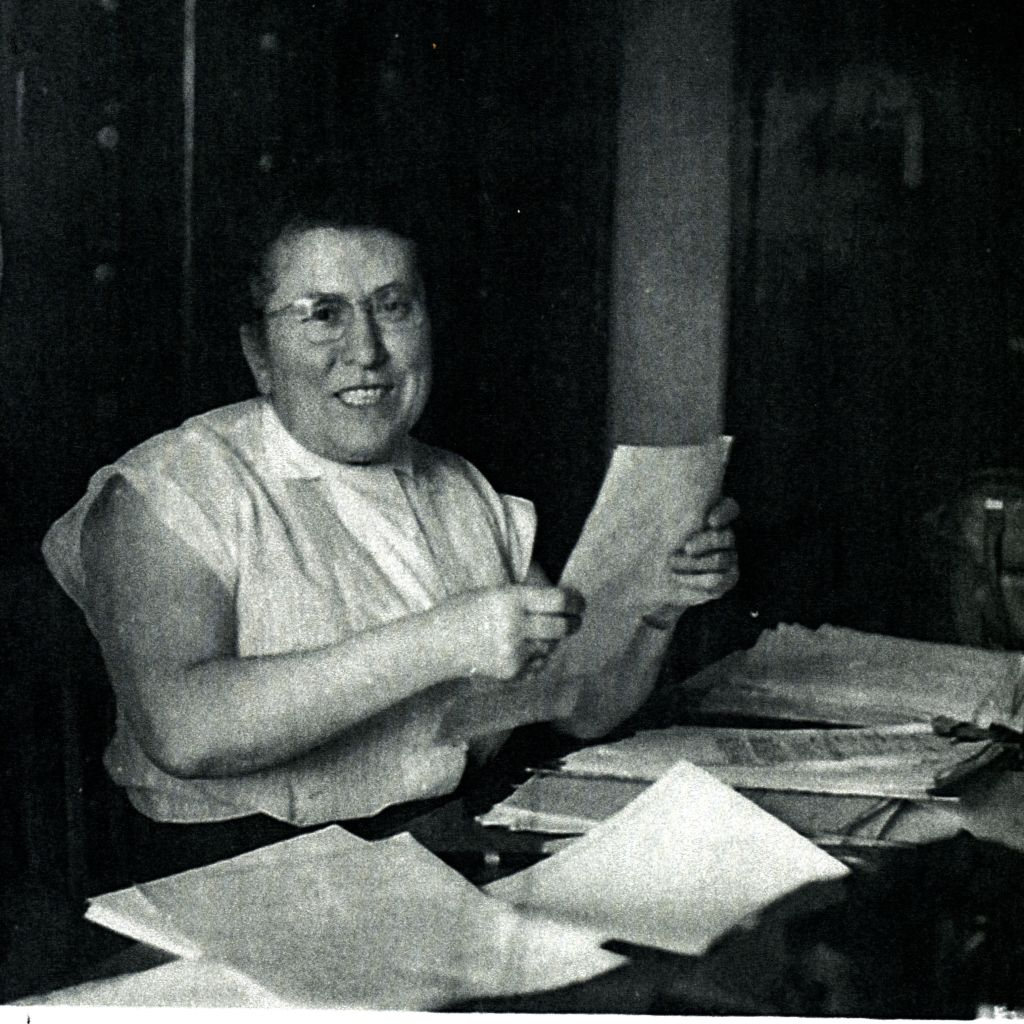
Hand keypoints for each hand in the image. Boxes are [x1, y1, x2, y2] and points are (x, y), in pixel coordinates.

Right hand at [450, 584, 584, 680]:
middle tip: (575, 619)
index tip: (579, 601)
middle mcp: (515, 626)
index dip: (576, 600)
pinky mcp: (512, 672)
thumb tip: (561, 597)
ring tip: (544, 633)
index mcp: (510, 599)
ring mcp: (514, 653)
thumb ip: (524, 596)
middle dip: (573, 622)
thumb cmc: (464, 611)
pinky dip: (539, 656)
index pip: (559, 600)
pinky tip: (528, 649)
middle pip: (563, 626)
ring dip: (553, 639)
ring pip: (552, 646)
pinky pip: (539, 664)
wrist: (438, 644)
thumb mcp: (493, 592)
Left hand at [649, 497, 739, 622]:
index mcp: (711, 515)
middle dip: (707, 542)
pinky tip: (677, 578)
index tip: (710, 521)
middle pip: (727, 536)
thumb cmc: (647, 540)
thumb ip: (662, 499)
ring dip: (696, 563)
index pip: (729, 508)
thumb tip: (663, 475)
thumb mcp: (650, 520)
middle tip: (687, 548)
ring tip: (671, 563)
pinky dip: (698, 580)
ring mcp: (727, 558)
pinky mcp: (725, 579)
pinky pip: (721, 580)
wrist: (644, 575)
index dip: (724, 513)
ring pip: (723, 559)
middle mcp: (723, 536)